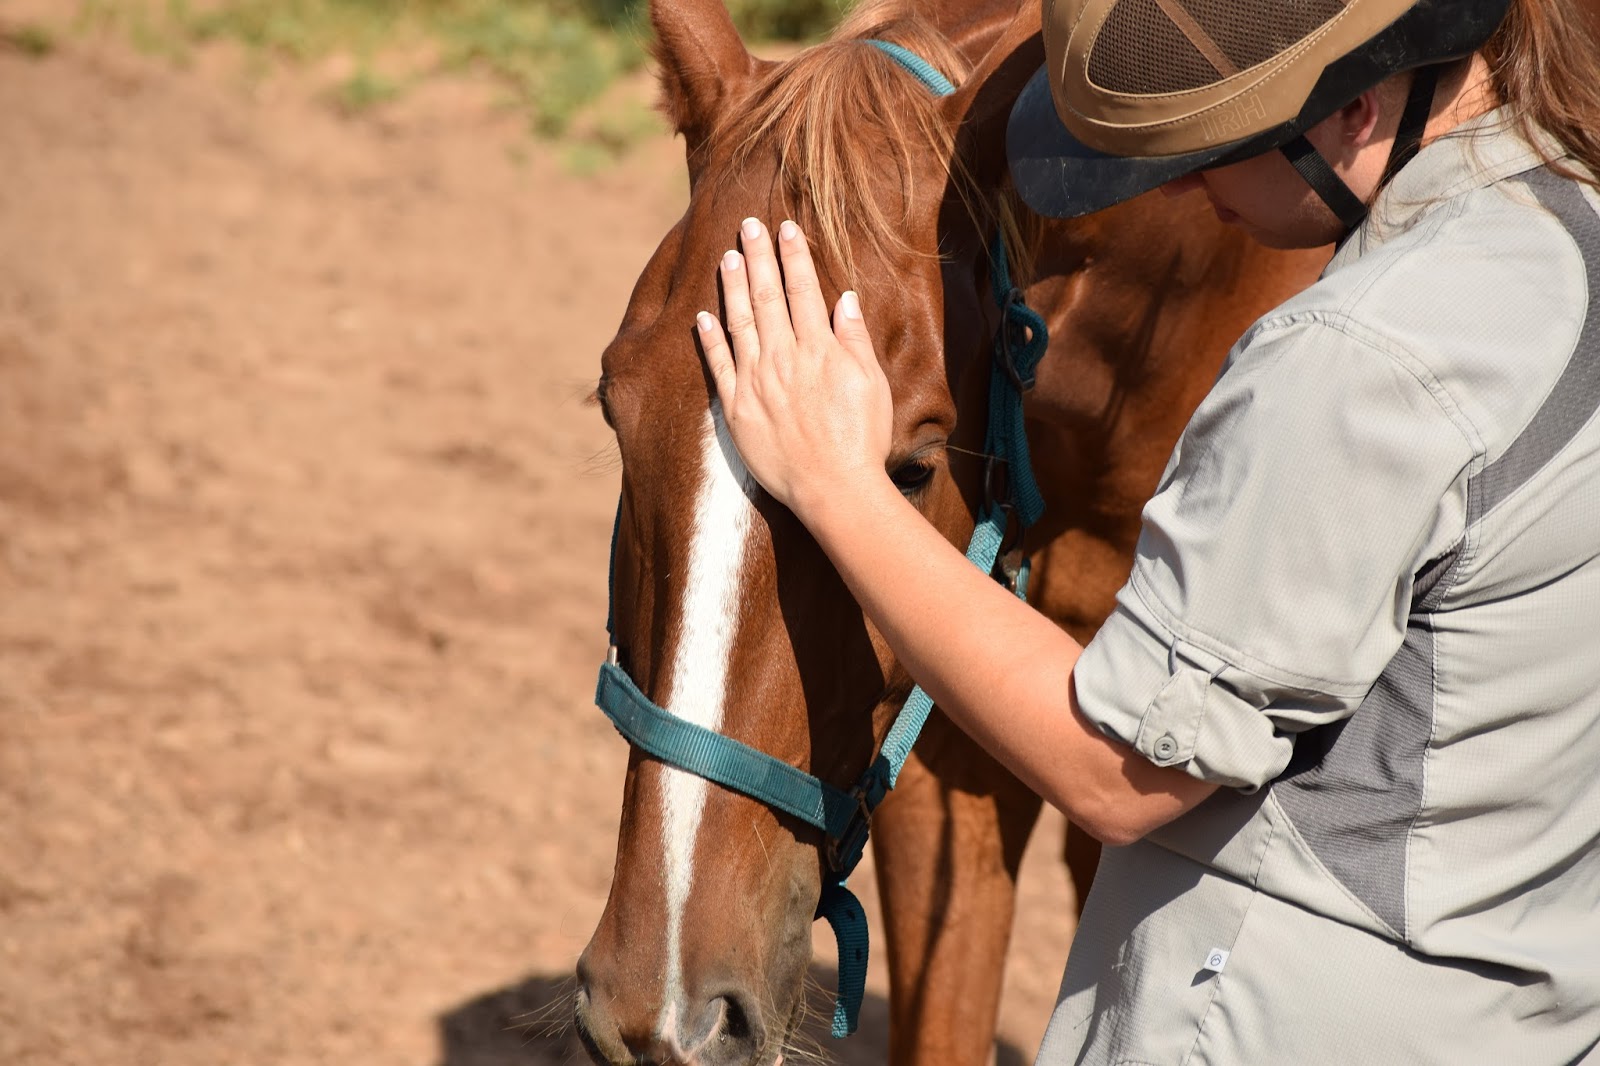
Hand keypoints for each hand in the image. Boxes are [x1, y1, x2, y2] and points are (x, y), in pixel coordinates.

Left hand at [697, 217, 892, 516]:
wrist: (833, 488)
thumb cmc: (861, 439)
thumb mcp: (871, 384)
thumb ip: (854, 340)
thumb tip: (843, 300)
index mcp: (818, 349)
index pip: (802, 290)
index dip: (793, 256)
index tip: (785, 228)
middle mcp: (783, 358)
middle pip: (767, 296)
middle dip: (758, 256)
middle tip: (748, 224)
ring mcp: (756, 382)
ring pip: (739, 322)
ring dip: (733, 286)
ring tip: (727, 256)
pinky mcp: (736, 408)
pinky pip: (718, 366)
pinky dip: (710, 338)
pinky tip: (704, 315)